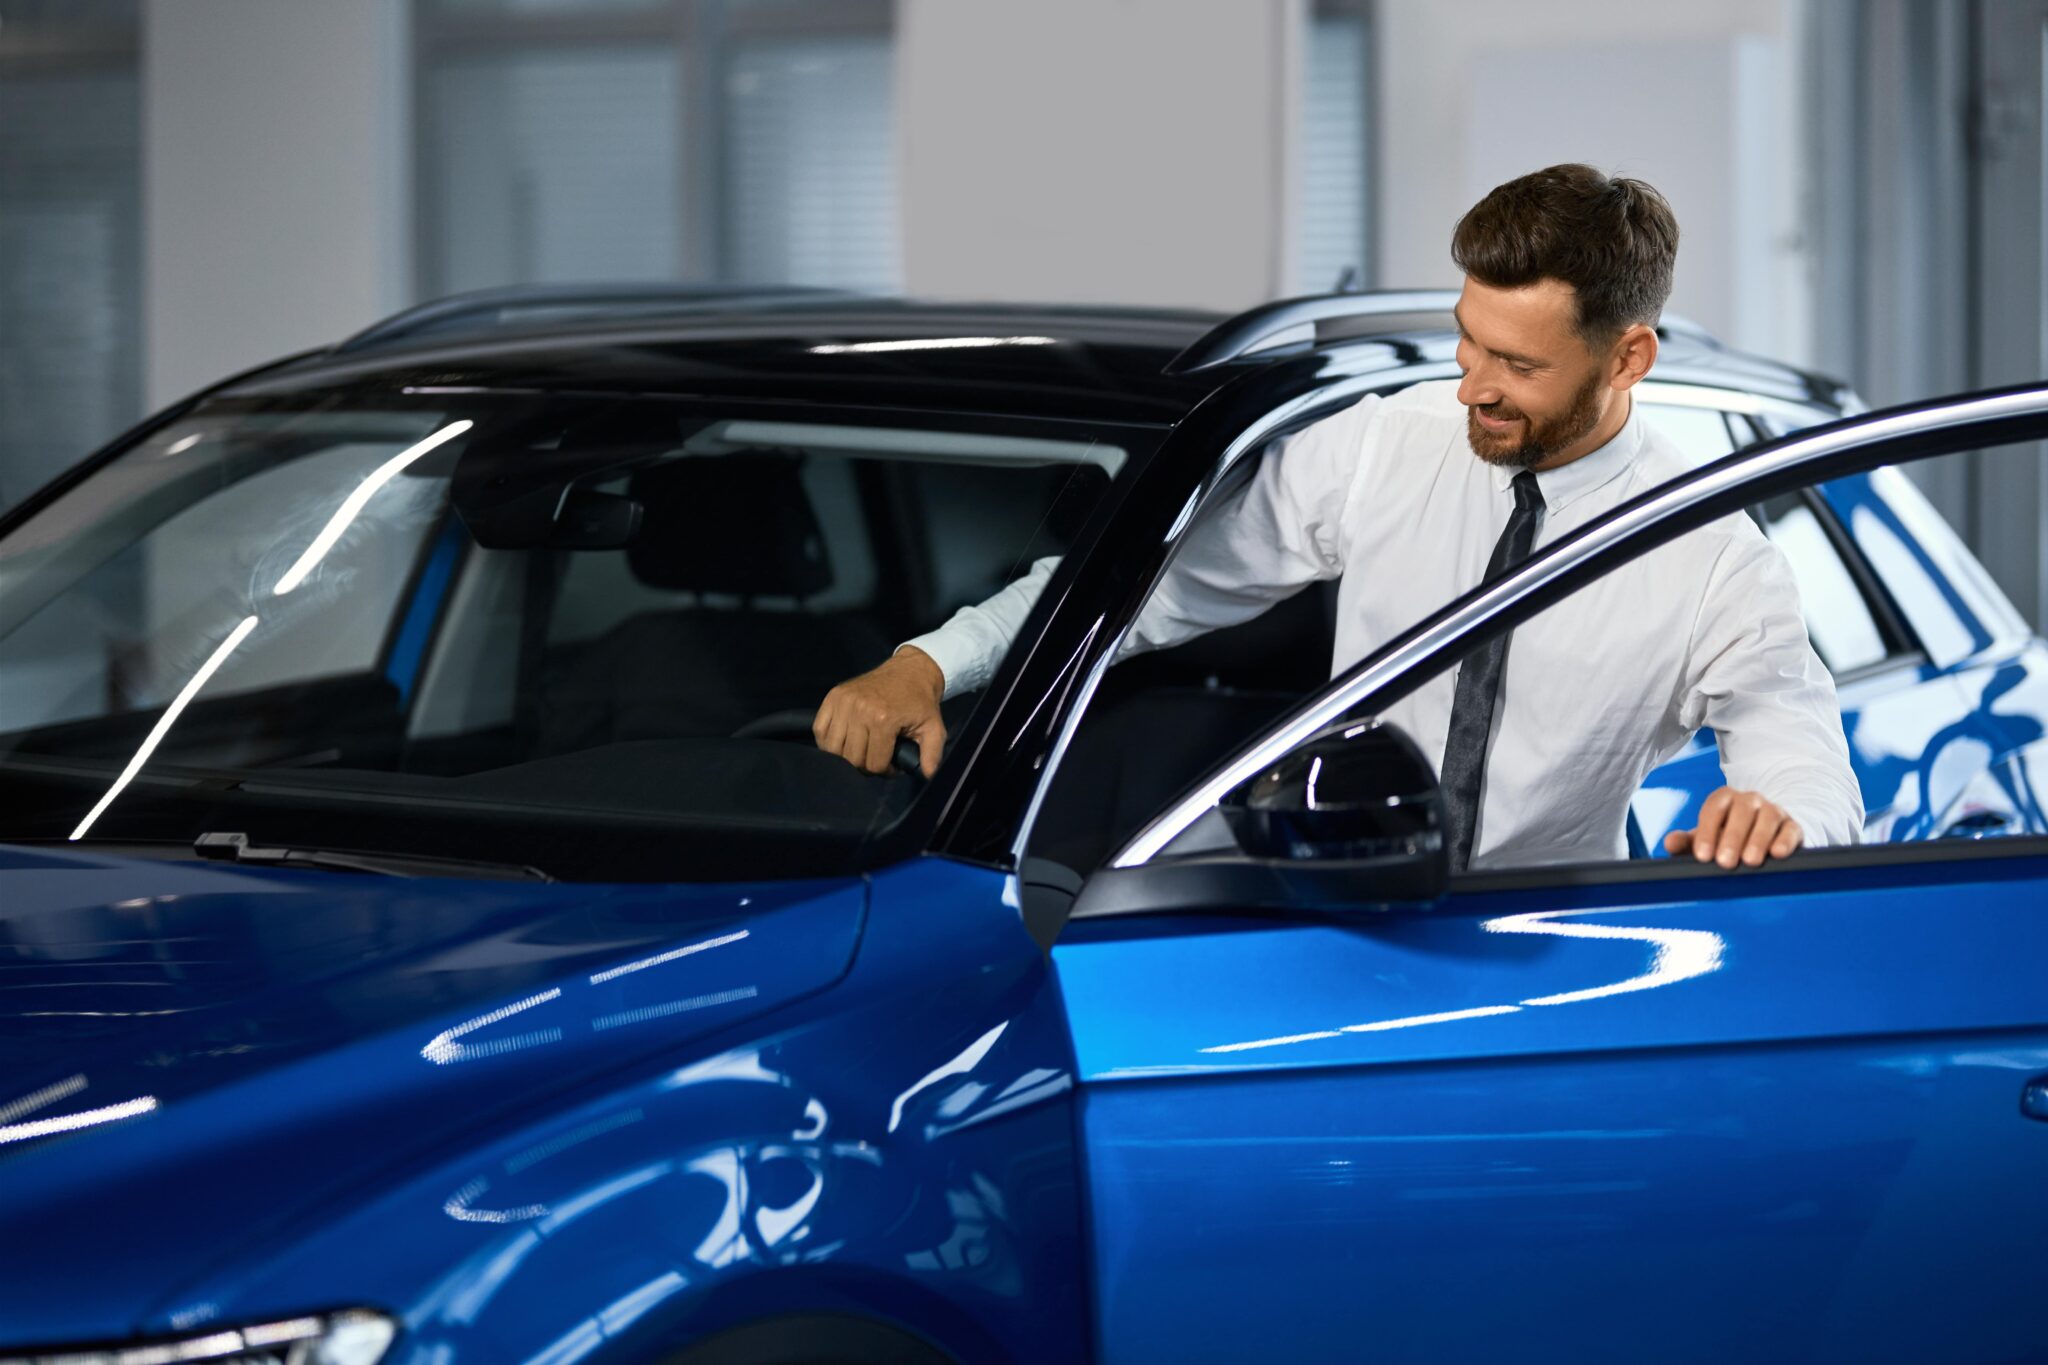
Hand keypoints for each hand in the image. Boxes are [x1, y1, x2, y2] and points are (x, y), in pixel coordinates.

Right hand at [813, 647, 946, 776]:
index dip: (886, 769)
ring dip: (847, 755)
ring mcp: (844, 702)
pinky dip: (828, 742)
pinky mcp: (833, 696)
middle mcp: (860, 710)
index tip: (893, 761)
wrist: (909, 671)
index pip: (874, 764)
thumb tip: (929, 776)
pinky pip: (820, 730)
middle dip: (866, 765)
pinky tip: (844, 741)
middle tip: (878, 755)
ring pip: (834, 749)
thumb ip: (932, 754)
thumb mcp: (933, 728)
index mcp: (884, 719)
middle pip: (853, 759)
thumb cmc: (920, 702)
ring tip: (862, 749)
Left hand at [1663, 787, 1801, 867]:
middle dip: (1732, 838)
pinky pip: (1790, 829)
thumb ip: (1686, 842)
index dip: (1707, 831)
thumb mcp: (1704, 840)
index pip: (1714, 808)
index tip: (1702, 856)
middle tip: (1725, 863)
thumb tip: (1669, 844)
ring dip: (1758, 839)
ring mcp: (1773, 811)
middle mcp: (1749, 800)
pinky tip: (1778, 854)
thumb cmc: (1725, 840)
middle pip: (1741, 811)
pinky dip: (1785, 841)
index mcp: (1724, 799)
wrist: (1761, 841)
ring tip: (1751, 861)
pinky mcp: (1792, 826)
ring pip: (1768, 818)